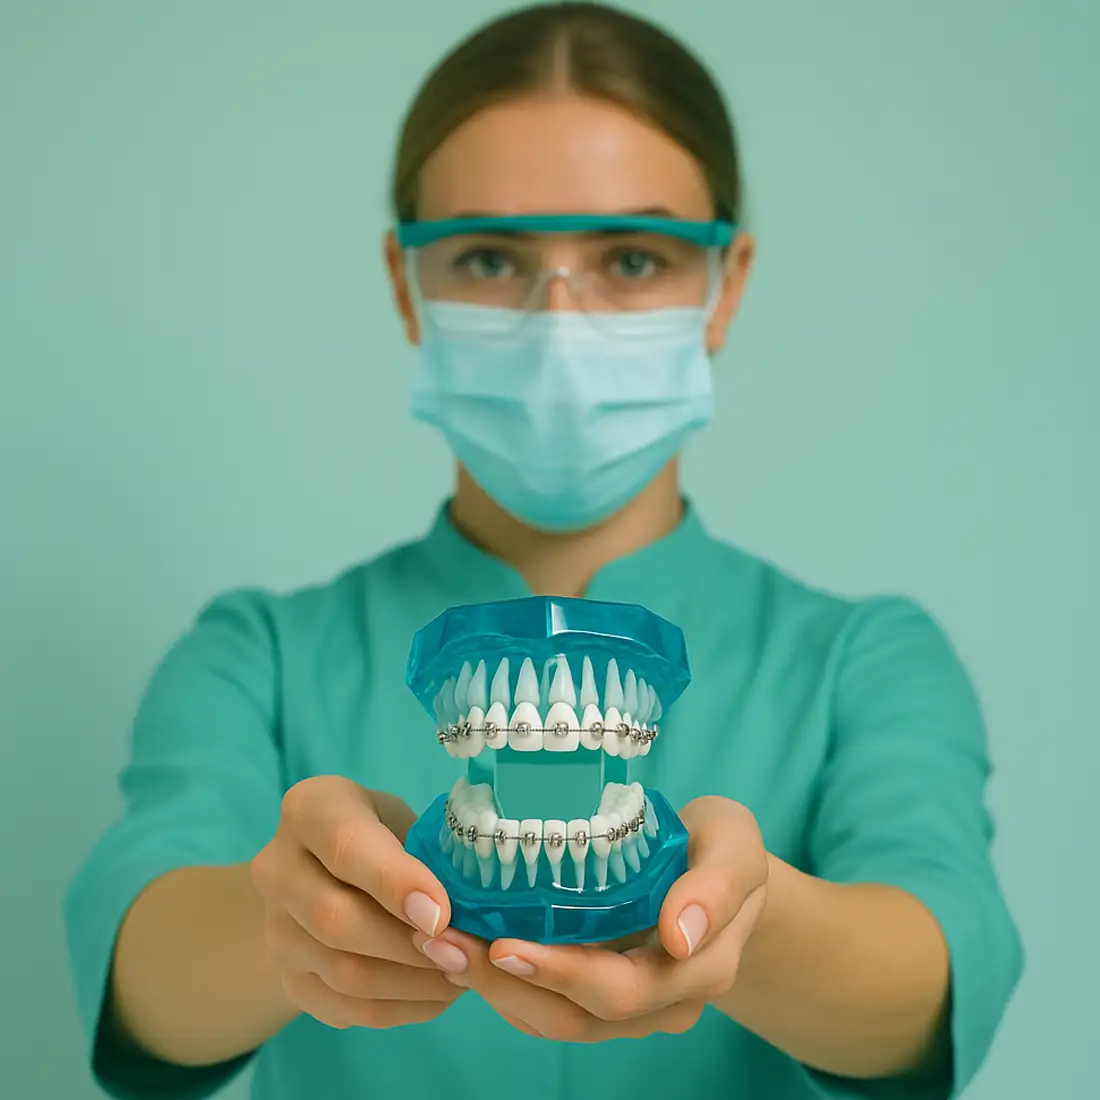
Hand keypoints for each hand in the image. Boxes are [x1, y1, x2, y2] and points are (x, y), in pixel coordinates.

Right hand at [251, 776, 463, 1029]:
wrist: (329, 871)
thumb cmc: (385, 835)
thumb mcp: (406, 820)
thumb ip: (430, 856)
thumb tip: (474, 910)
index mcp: (309, 810)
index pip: (345, 847)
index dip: (395, 883)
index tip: (442, 914)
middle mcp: (276, 870)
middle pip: (335, 920)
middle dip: (409, 944)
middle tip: (465, 953)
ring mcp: (275, 931)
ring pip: (342, 974)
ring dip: (412, 983)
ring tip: (463, 974)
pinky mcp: (289, 980)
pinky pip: (346, 1010)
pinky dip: (402, 1008)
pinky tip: (440, 993)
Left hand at [412, 796, 767, 1040]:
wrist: (721, 869)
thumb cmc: (721, 846)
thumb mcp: (733, 844)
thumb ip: (716, 884)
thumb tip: (678, 935)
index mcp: (698, 968)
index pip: (621, 988)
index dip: (559, 974)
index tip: (504, 946)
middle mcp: (664, 1002)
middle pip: (577, 1016)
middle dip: (507, 983)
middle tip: (446, 944)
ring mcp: (631, 1008)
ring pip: (555, 1020)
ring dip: (494, 989)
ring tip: (440, 948)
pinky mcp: (600, 996)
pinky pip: (548, 1008)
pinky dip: (503, 986)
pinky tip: (464, 951)